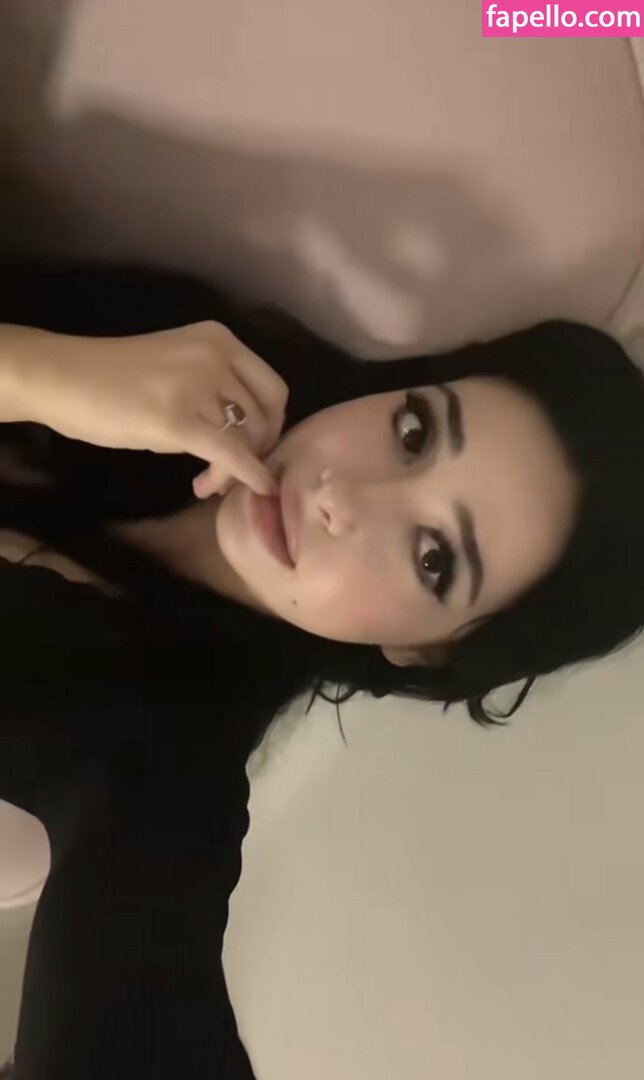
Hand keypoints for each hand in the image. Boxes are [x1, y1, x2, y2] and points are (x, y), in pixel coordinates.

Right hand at [16, 321, 287, 496]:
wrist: (61, 378)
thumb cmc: (112, 379)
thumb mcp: (178, 368)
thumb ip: (215, 389)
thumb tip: (248, 437)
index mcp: (220, 339)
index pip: (272, 389)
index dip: (269, 426)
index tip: (250, 449)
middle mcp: (217, 355)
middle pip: (264, 417)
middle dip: (254, 452)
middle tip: (223, 475)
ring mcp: (199, 385)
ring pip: (245, 439)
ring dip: (232, 471)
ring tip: (204, 484)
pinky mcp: (179, 420)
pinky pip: (231, 454)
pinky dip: (250, 476)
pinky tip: (256, 491)